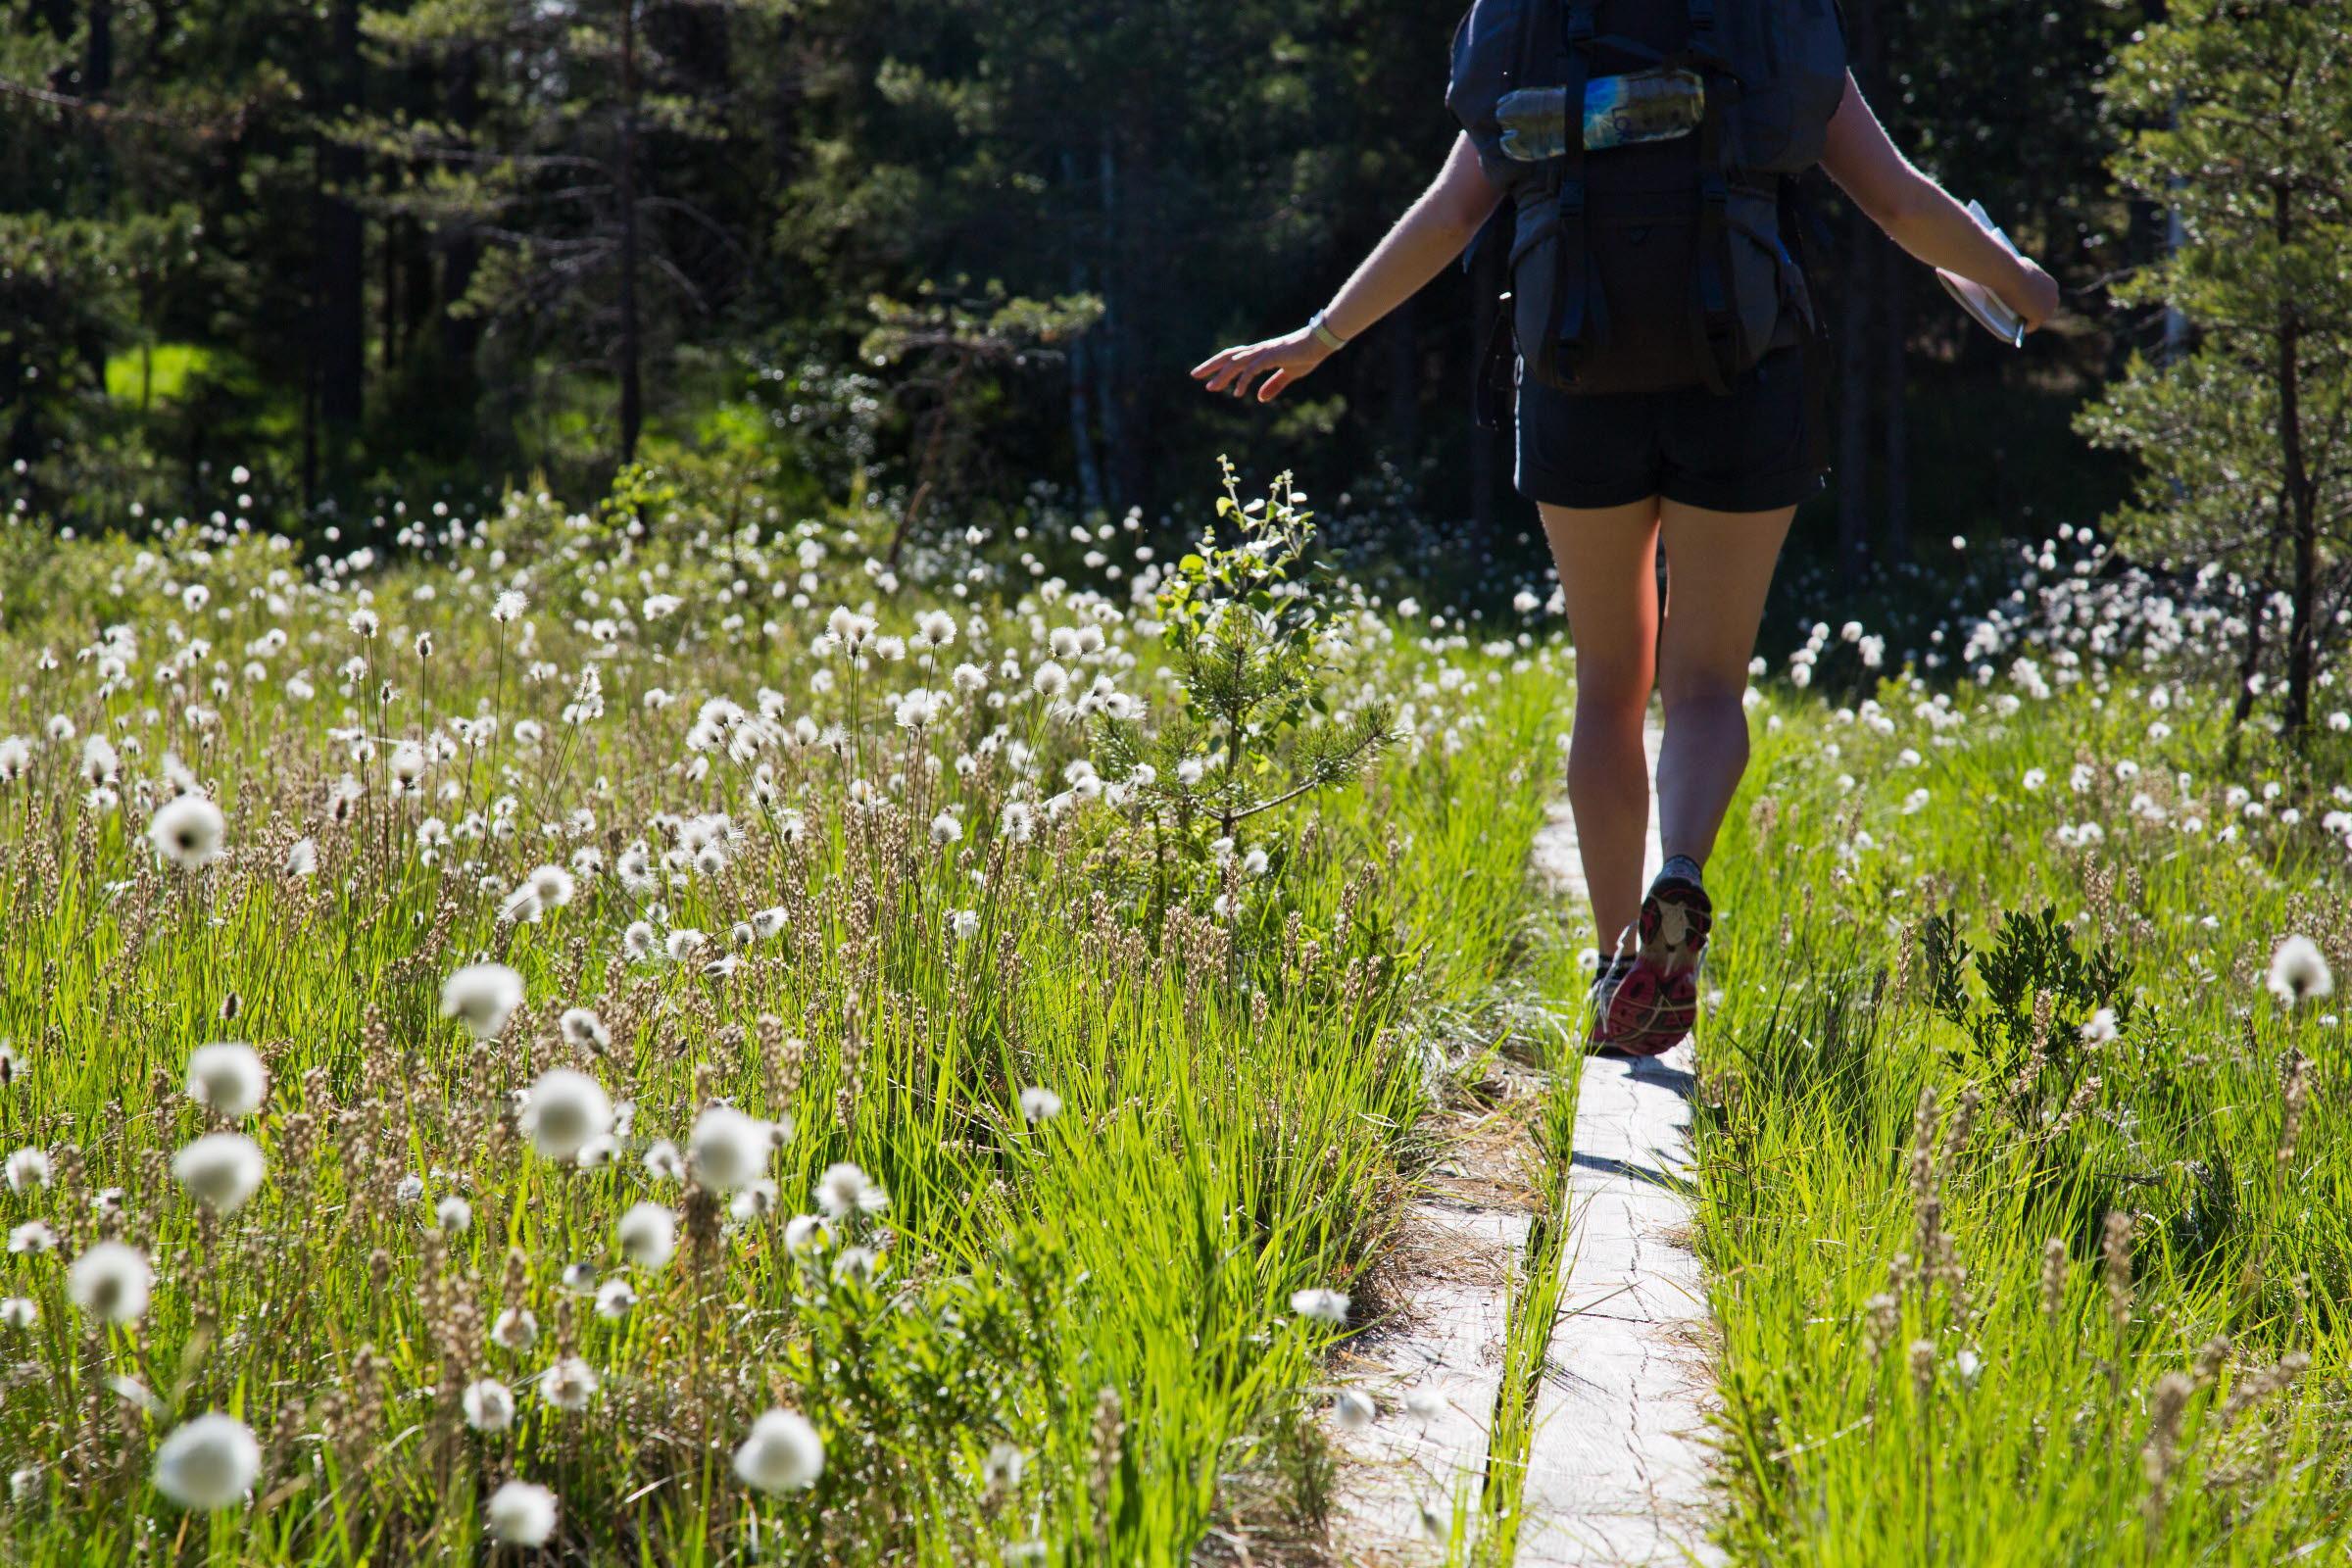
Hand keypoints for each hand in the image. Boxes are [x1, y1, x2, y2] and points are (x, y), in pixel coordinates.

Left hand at [1189, 328, 1330, 401]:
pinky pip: (1252, 369)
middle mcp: (1258, 351)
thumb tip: (1260, 398)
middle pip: (1228, 357)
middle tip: (1194, 375)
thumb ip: (1274, 386)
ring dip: (1222, 375)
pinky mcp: (1271, 356)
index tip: (1206, 377)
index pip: (1233, 358)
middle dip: (1210, 366)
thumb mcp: (1290, 375)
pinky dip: (1243, 380)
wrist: (1321, 343)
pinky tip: (1237, 393)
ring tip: (1210, 387)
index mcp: (1260, 354)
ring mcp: (1263, 352)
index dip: (1218, 366)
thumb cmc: (1307, 355)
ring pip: (1236, 363)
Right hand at [2003, 258, 2061, 332]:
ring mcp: (2048, 307)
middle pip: (2044, 310)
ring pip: (2038, 319)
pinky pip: (2032, 326)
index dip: (2034, 304)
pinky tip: (2017, 329)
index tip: (2025, 309)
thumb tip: (2023, 272)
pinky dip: (2025, 328)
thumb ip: (2028, 273)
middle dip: (2033, 314)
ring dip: (2029, 322)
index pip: (2044, 299)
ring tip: (2017, 325)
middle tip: (2021, 318)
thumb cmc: (2014, 269)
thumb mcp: (2023, 266)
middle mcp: (2054, 296)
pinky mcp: (2041, 316)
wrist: (2012, 276)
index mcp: (2052, 285)